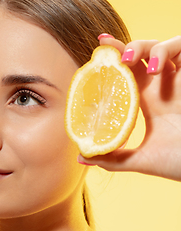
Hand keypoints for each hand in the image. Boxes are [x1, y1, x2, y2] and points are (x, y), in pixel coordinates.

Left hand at [80, 36, 180, 181]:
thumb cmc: (179, 162)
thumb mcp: (141, 159)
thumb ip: (112, 158)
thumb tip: (82, 157)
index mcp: (147, 101)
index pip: (126, 73)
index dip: (112, 61)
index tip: (96, 51)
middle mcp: (162, 87)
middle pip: (140, 55)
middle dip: (123, 47)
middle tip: (106, 49)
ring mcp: (179, 80)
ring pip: (161, 46)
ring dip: (143, 46)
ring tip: (127, 60)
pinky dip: (167, 50)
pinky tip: (155, 68)